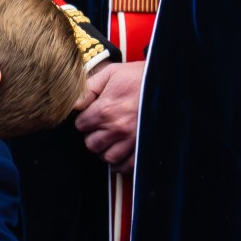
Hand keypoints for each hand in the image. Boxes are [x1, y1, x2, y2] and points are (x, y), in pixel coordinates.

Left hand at [73, 59, 143, 173]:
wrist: (166, 82)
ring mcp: (132, 140)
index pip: (81, 125)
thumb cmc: (137, 77)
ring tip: (109, 140)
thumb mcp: (109, 74)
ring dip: (105, 150)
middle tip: (99, 128)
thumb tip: (73, 103)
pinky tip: (120, 153)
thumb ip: (88, 88)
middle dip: (92, 136)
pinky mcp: (144, 148)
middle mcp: (118, 128)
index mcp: (106, 109)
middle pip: (92, 144)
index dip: (84, 120)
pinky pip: (127, 166)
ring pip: (108, 158)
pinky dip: (121, 164)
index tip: (90, 116)